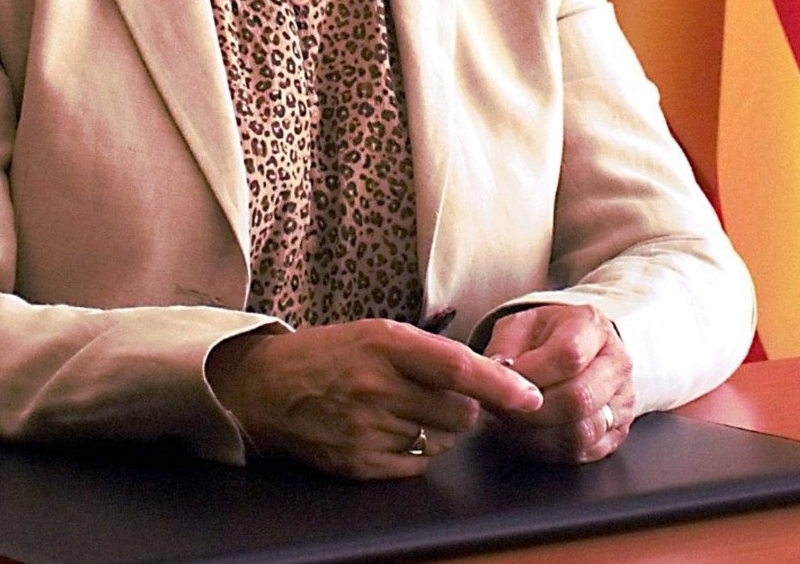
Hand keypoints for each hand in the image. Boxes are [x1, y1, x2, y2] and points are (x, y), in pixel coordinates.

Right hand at [206, 319, 544, 479]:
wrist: (268, 389)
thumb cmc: (330, 355)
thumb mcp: (376, 334)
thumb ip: (427, 354)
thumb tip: (489, 378)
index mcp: (385, 342)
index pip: (459, 368)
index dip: (501, 386)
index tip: (531, 397)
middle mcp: (378, 385)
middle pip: (459, 413)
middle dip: (467, 410)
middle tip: (446, 399)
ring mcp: (368, 428)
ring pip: (440, 441)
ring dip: (437, 431)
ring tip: (403, 411)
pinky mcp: (360, 465)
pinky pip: (415, 466)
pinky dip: (414, 452)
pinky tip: (388, 432)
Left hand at [484, 303, 634, 461]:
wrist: (582, 351)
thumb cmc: (548, 337)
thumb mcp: (521, 325)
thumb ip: (506, 345)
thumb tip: (494, 372)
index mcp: (592, 326)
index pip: (569, 355)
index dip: (532, 374)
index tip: (503, 380)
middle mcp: (616, 364)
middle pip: (578, 398)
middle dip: (532, 411)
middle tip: (501, 410)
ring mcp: (621, 402)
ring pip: (582, 432)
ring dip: (537, 435)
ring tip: (509, 425)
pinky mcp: (616, 434)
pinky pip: (582, 452)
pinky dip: (548, 450)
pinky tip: (527, 437)